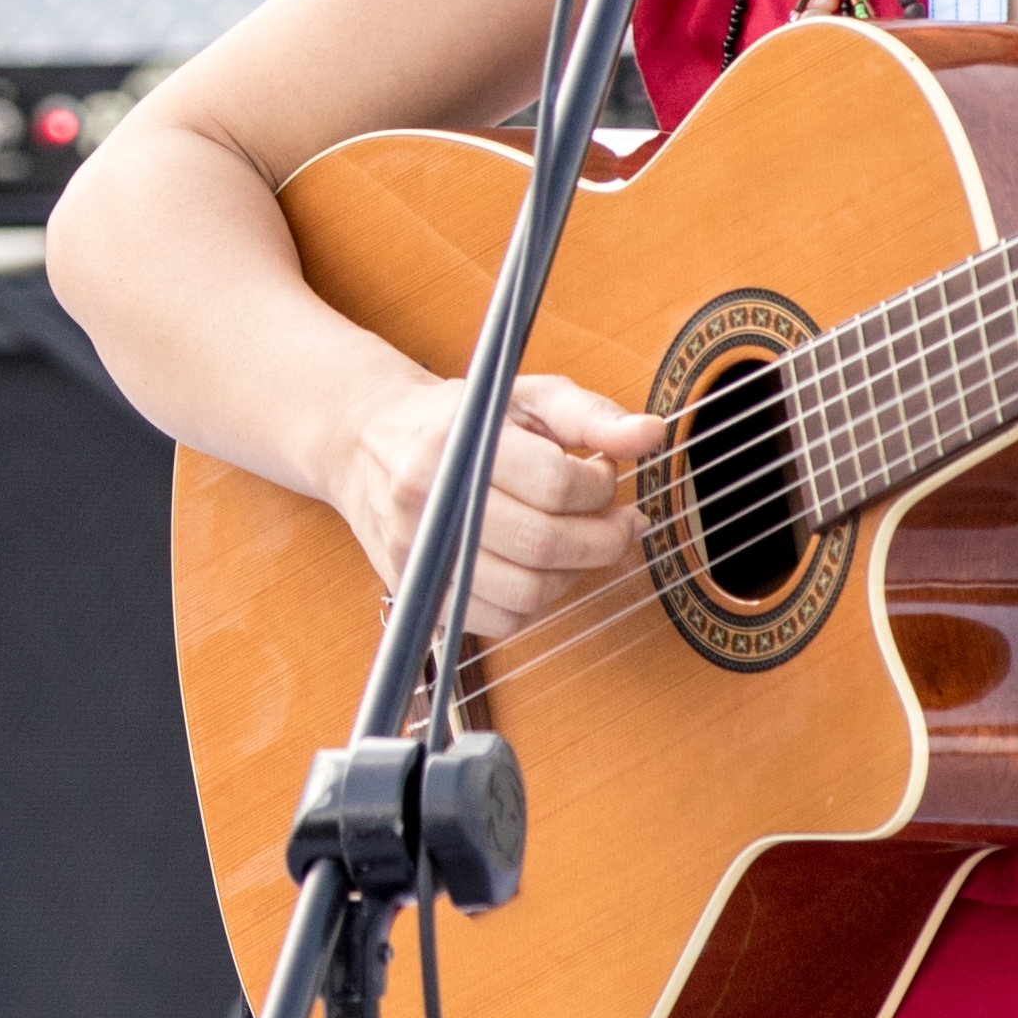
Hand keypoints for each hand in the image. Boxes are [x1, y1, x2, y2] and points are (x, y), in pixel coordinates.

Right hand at [314, 369, 657, 640]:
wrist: (366, 443)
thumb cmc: (458, 419)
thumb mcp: (523, 397)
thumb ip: (589, 415)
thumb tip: (650, 434)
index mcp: (455, 441)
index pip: (553, 484)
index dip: (598, 486)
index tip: (604, 475)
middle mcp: (428, 500)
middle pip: (543, 544)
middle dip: (602, 539)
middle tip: (621, 523)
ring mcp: (419, 554)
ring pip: (526, 592)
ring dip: (574, 574)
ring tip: (582, 544)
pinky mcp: (417, 592)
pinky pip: (499, 621)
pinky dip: (537, 601)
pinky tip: (542, 568)